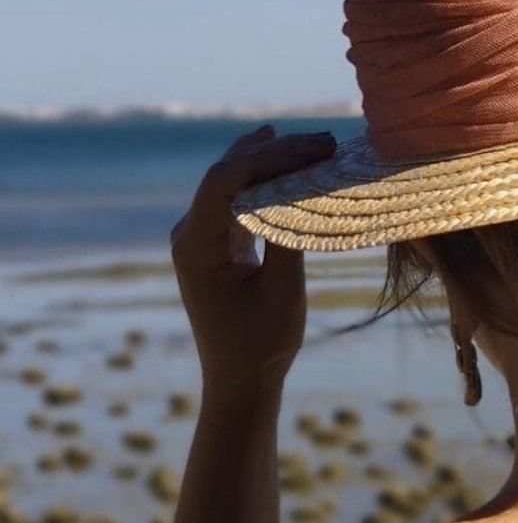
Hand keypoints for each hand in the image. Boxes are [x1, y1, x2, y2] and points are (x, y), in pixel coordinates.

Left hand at [170, 125, 335, 391]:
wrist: (240, 381)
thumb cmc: (262, 344)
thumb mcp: (283, 290)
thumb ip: (288, 236)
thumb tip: (302, 189)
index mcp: (196, 245)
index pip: (226, 180)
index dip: (270, 158)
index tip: (314, 152)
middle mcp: (190, 234)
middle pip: (227, 173)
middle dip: (274, 152)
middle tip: (322, 141)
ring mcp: (201, 239)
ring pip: (231, 182)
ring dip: (270, 162)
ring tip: (310, 144)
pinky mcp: (217, 246)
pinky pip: (237, 202)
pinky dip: (265, 183)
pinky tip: (285, 162)